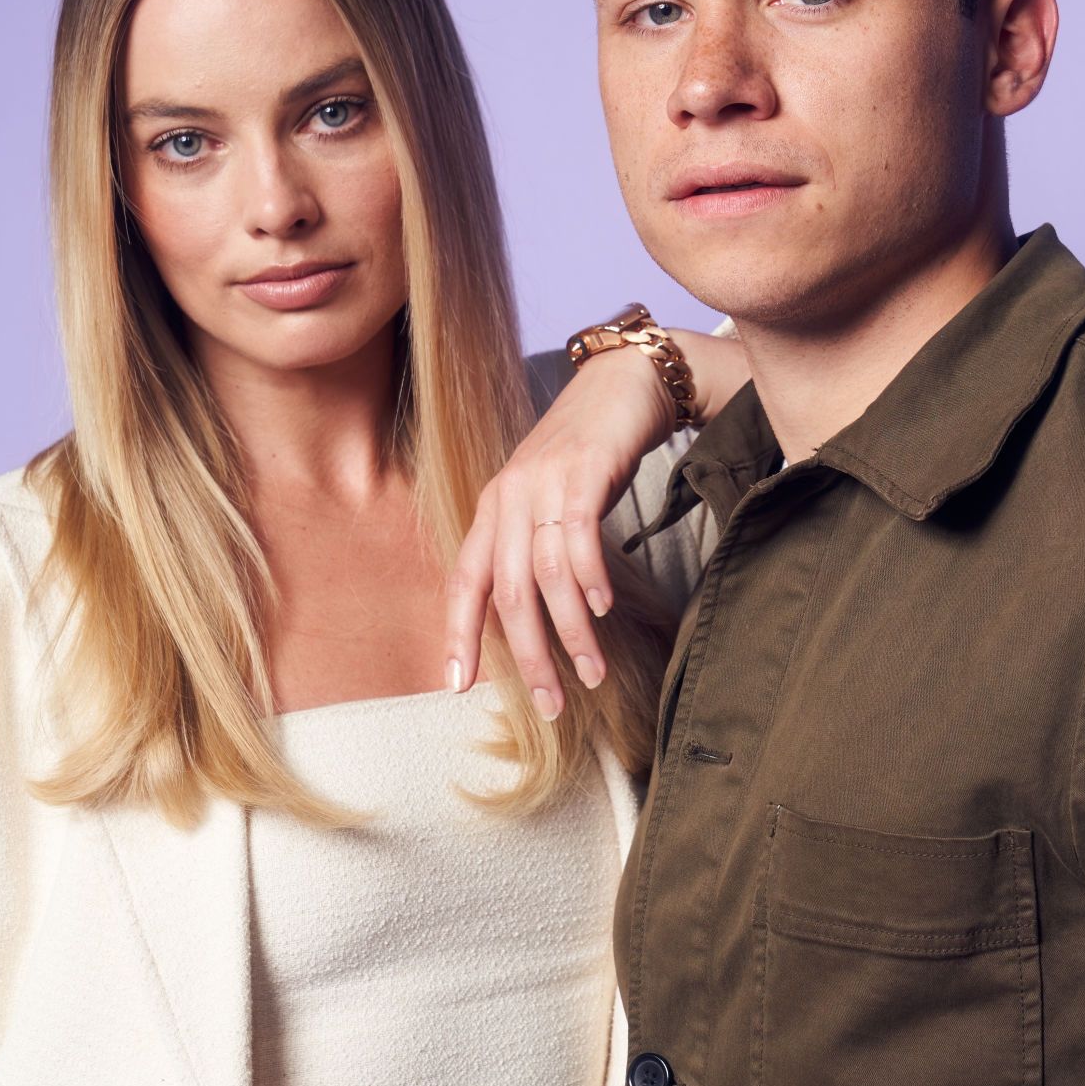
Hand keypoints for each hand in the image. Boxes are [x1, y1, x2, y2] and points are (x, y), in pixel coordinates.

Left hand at [442, 328, 745, 718]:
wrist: (625, 383)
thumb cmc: (590, 452)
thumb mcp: (548, 499)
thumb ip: (532, 547)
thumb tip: (530, 614)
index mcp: (493, 508)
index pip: (465, 581)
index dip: (459, 634)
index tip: (459, 686)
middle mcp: (509, 495)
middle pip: (508, 591)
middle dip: (528, 654)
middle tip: (550, 702)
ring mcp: (545, 481)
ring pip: (546, 574)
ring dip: (570, 631)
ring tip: (591, 671)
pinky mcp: (584, 470)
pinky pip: (579, 536)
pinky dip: (588, 578)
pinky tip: (602, 607)